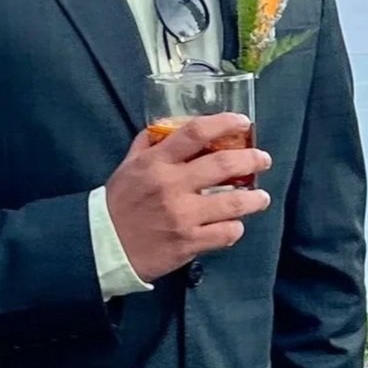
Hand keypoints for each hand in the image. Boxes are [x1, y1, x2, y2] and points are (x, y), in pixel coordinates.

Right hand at [105, 110, 271, 280]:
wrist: (104, 246)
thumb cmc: (118, 204)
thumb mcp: (128, 166)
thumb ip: (150, 144)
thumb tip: (170, 126)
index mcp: (157, 162)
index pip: (196, 132)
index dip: (224, 123)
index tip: (242, 122)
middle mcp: (172, 186)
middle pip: (223, 164)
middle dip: (252, 159)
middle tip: (263, 160)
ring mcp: (183, 216)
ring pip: (233, 203)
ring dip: (254, 199)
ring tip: (261, 197)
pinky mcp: (189, 242)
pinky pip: (226, 233)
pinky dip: (235, 228)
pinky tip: (234, 225)